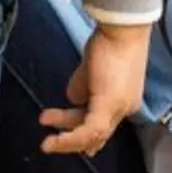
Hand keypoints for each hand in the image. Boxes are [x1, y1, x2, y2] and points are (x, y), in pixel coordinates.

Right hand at [38, 20, 148, 156]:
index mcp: (124, 99)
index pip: (103, 125)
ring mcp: (119, 109)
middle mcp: (125, 109)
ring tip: (46, 142)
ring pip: (92, 136)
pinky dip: (70, 138)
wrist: (121, 30)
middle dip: (70, 139)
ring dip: (66, 140)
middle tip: (49, 142)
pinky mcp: (109, 106)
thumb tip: (73, 100)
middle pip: (96, 133)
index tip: (65, 137)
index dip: (84, 136)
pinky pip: (88, 131)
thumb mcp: (90, 69)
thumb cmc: (108, 41)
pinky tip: (54, 140)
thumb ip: (82, 87)